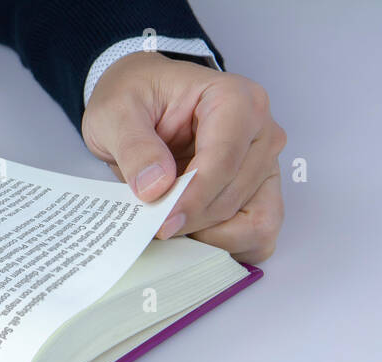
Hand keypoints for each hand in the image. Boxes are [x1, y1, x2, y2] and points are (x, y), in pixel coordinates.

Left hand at [82, 52, 284, 262]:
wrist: (143, 100)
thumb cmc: (136, 98)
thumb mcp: (115, 113)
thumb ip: (134, 147)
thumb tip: (156, 187)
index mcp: (235, 99)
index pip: (222, 162)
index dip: (191, 200)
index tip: (161, 223)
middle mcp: (262, 131)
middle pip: (234, 197)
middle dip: (193, 220)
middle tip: (154, 223)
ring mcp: (266, 164)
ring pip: (254, 224)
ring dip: (210, 237)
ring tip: (171, 224)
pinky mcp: (261, 191)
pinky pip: (258, 236)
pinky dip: (227, 245)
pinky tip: (192, 234)